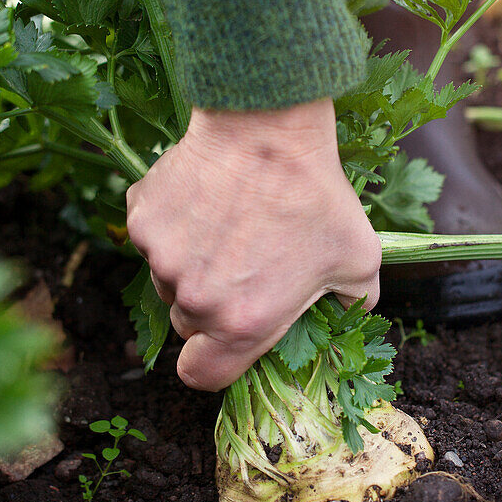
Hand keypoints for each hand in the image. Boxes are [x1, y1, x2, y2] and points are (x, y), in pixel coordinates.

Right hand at [125, 99, 380, 390]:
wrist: (268, 126)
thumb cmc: (317, 194)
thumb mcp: (359, 260)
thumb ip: (353, 304)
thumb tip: (345, 318)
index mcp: (241, 322)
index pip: (203, 375)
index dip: (214, 364)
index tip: (228, 341)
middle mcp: (193, 299)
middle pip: (188, 324)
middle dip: (210, 305)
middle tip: (243, 264)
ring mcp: (160, 257)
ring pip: (168, 278)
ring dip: (191, 264)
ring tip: (230, 222)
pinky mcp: (143, 218)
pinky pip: (153, 236)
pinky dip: (174, 225)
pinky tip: (208, 197)